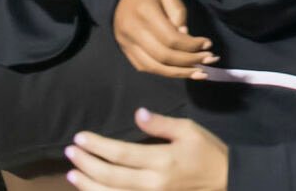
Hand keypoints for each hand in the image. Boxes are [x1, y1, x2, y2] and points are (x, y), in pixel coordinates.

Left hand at [66, 110, 228, 190]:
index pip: (121, 154)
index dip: (97, 147)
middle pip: (110, 177)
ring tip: (72, 174)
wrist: (225, 181)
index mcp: (162, 161)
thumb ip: (161, 124)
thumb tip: (137, 113)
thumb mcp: (188, 130)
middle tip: (70, 151)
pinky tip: (92, 190)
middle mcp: (152, 184)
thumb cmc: (207, 151)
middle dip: (86, 165)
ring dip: (88, 186)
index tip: (80, 138)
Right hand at [113, 0, 214, 78]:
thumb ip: (178, 12)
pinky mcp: (125, 50)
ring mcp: (126, 43)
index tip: (208, 44)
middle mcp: (132, 31)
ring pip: (153, 67)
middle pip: (163, 56)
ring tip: (199, 73)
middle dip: (188, 61)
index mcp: (144, 12)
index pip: (170, 38)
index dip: (192, 45)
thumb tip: (185, 36)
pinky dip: (164, 72)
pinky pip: (144, 67)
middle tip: (209, 60)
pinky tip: (181, 71)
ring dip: (178, 73)